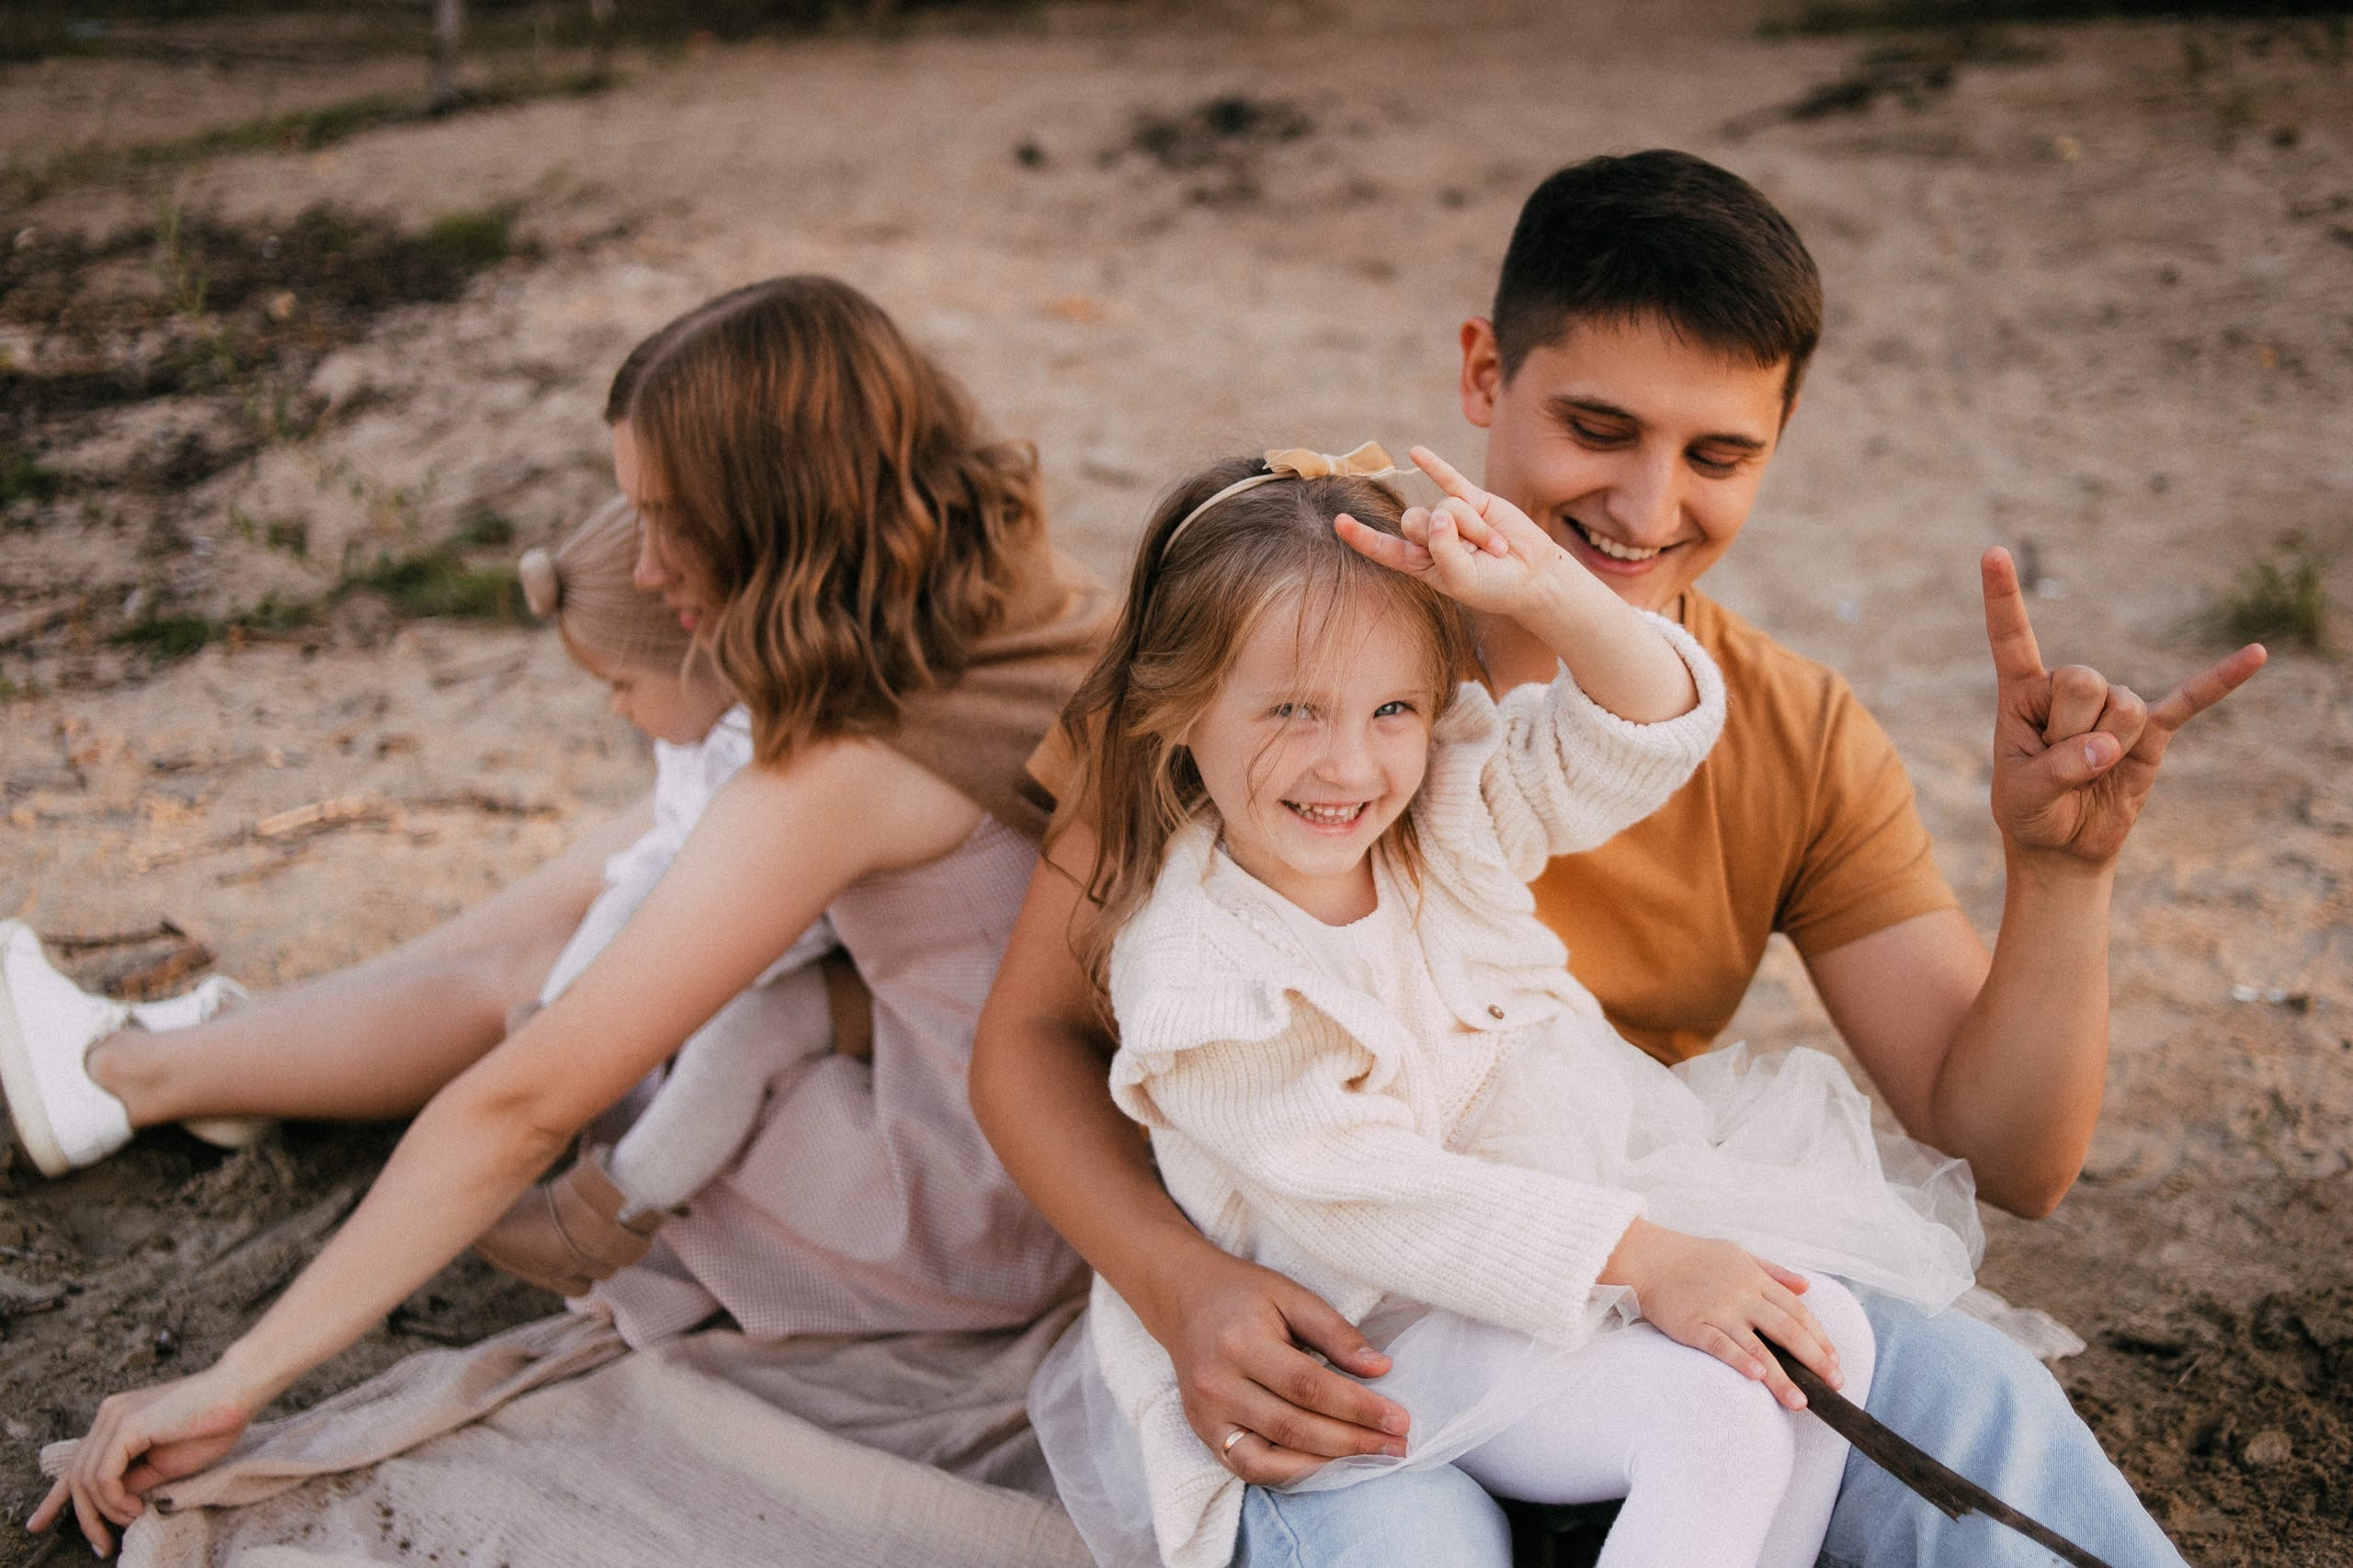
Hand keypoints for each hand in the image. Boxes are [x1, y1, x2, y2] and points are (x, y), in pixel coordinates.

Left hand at [27, 1367, 255, 1554]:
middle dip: (84, 1518)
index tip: (38, 1525)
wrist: (238, 1391)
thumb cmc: (211, 1425)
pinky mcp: (127, 1426)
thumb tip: (114, 1502)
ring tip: (133, 1519)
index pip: (75, 1465)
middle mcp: (107, 1416)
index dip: (53, 1499)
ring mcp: (114, 1418)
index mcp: (115, 1421)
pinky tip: (135, 1507)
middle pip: (74, 1477)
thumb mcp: (165, 1464)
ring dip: (105, 1511)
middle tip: (101, 1546)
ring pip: (85, 1480)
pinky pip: (103, 1476)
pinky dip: (114, 1500)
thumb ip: (135, 1479)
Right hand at [1146, 1249, 1410, 1484]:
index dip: (1358, 1407)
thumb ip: (1335, 1332)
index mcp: (1240, 1343)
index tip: (1399, 1419)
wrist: (1183, 1299)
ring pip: (1273, 1458)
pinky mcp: (1203, 1433)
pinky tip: (1326, 1467)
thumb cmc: (1244, 1294)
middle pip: (1295, 1427)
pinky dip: (1291, 1474)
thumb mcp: (1291, 1296)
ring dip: (1327, 1465)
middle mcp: (1217, 1385)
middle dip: (1353, 1442)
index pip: (1309, 1387)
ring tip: (1371, 1461)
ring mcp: (1206, 1416)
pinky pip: (1250, 1468)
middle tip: (1397, 1445)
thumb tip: (1381, 1369)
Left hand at [1335, 446, 1570, 620]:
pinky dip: (1433, 465)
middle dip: (1446, 536)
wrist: (1532, 575)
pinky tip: (1416, 452)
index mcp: (1419, 563)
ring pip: (1444, 507)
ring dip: (1474, 530)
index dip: (1362, 537)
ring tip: (1494, 546)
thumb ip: (1444, 551)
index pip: (1384, 548)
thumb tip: (1438, 513)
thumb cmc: (1494, 586)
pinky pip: (1449, 478)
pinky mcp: (1473, 499)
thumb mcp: (1463, 580)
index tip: (1338, 521)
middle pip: (1413, 521)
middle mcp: (1429, 537)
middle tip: (1477, 556)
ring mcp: (1450, 515)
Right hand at [1601, 1219, 1841, 1410]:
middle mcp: (1742, 1295)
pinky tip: (1757, 1378)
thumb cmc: (1693, 1257)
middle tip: (1834, 1385)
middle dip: (1814, 1359)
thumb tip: (1806, 1285)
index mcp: (1755, 1279)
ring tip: (1800, 1401)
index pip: (1797, 1311)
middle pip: (1787, 1330)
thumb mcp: (1738, 1254)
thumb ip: (1773, 1271)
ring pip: (1757, 1346)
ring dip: (1781, 1376)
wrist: (1648, 1257)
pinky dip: (1739, 1360)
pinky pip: (1720, 1345)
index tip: (1834, 1361)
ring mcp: (1718, 1310)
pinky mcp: (1694, 1324)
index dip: (1819, 1338)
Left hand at [1980, 548, 2265, 867]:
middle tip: (2058, 764)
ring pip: (2121, 706)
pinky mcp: (2152, 731)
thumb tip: (2109, 747)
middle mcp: (2068, 689)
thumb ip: (2058, 768)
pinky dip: (2221, 681)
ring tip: (2089, 771)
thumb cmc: (2031, 813)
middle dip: (2069, 731)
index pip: (2013, 638)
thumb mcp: (2024, 796)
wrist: (2064, 846)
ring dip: (2104, 748)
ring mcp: (2114, 706)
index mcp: (2022, 693)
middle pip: (2082, 680)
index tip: (1993, 552)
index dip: (2003, 598)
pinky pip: (2190, 701)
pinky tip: (2256, 655)